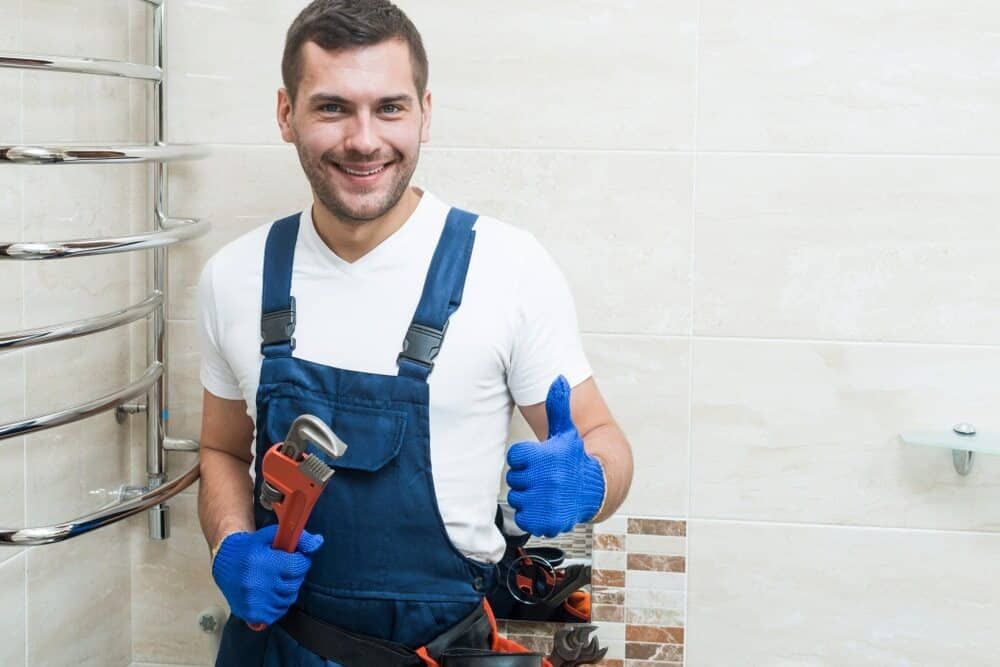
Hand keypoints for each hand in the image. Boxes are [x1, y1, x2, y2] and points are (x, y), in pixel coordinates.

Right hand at [211, 524, 322, 625]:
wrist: (224, 563)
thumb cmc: (251, 547)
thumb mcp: (272, 535)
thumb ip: (297, 537)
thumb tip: (318, 542)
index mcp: (262, 562)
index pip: (298, 566)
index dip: (302, 561)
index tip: (296, 558)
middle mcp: (256, 583)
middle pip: (294, 585)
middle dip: (294, 576)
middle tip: (285, 569)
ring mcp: (253, 601)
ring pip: (287, 600)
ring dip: (287, 591)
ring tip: (276, 580)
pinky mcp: (250, 613)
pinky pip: (276, 613)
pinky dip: (277, 605)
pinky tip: (270, 593)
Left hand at [506, 376, 605, 537]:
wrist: (596, 489)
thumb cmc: (576, 458)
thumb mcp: (566, 431)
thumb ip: (557, 405)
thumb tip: (558, 379)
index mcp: (544, 457)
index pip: (514, 457)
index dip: (527, 458)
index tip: (542, 459)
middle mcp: (544, 481)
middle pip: (514, 479)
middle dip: (527, 477)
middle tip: (546, 476)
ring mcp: (545, 503)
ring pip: (517, 498)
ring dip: (528, 496)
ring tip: (548, 491)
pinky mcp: (545, 522)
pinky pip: (523, 518)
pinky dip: (532, 515)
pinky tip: (547, 505)